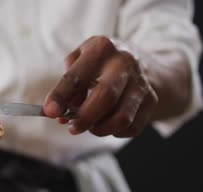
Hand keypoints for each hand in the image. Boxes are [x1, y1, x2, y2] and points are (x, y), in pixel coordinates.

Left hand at [43, 36, 157, 137]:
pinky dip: (115, 132)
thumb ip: (66, 85)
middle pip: (105, 97)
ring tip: (91, 126)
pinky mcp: (152, 99)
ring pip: (122, 118)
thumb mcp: (81, 61)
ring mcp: (141, 81)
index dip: (60, 96)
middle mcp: (124, 62)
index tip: (50, 111)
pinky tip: (108, 124)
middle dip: (84, 118)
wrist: (143, 61)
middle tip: (72, 128)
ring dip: (100, 129)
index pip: (76, 76)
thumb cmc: (101, 64)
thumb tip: (58, 112)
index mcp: (100, 48)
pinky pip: (132, 127)